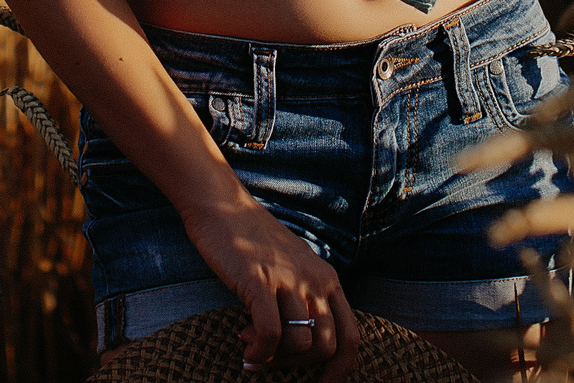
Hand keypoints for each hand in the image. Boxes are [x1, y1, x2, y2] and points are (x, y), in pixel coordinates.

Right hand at [181, 198, 360, 377]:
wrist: (223, 206)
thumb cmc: (253, 242)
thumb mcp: (293, 266)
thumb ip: (304, 296)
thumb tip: (302, 343)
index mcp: (327, 279)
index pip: (350, 335)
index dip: (340, 369)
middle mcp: (315, 280)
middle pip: (327, 346)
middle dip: (300, 366)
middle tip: (272, 363)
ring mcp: (289, 280)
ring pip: (302, 343)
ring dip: (276, 359)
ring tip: (254, 353)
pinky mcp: (260, 281)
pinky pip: (271, 333)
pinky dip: (260, 352)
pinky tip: (245, 349)